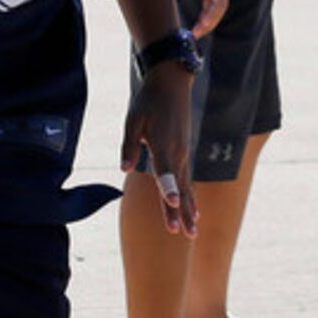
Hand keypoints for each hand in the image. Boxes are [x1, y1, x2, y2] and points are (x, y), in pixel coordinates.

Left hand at [119, 72, 196, 236]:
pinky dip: (190, 196)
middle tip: (185, 234)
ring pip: (186, 186)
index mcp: (163, 144)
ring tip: (191, 232)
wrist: (172, 83)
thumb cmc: (148, 101)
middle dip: (180, 211)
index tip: (172, 202)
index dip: (168, 188)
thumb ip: (129, 145)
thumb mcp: (133, 120)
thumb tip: (124, 167)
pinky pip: (187, 179)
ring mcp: (183, 153)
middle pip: (178, 187)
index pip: (165, 171)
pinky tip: (193, 210)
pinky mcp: (184, 152)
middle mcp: (177, 152)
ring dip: (188, 209)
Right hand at [175, 0, 231, 37]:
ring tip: (198, 33)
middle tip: (195, 36)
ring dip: (208, 24)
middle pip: (213, 13)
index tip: (193, 28)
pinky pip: (219, 5)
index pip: (208, 8)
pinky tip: (205, 23)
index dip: (202, 19)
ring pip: (217, 12)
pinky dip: (212, 15)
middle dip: (205, 25)